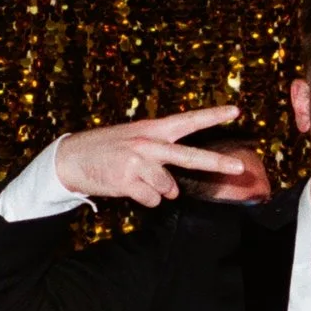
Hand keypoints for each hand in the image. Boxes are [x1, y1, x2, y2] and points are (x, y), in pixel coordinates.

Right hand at [52, 105, 244, 206]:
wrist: (71, 157)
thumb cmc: (106, 149)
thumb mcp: (134, 138)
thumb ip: (159, 154)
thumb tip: (174, 188)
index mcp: (153, 129)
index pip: (188, 121)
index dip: (213, 116)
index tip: (236, 111)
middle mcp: (149, 143)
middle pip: (190, 156)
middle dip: (217, 164)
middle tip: (239, 167)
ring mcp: (139, 162)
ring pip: (168, 188)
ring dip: (158, 191)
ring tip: (137, 180)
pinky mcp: (127, 180)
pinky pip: (152, 200)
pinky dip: (145, 199)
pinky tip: (128, 188)